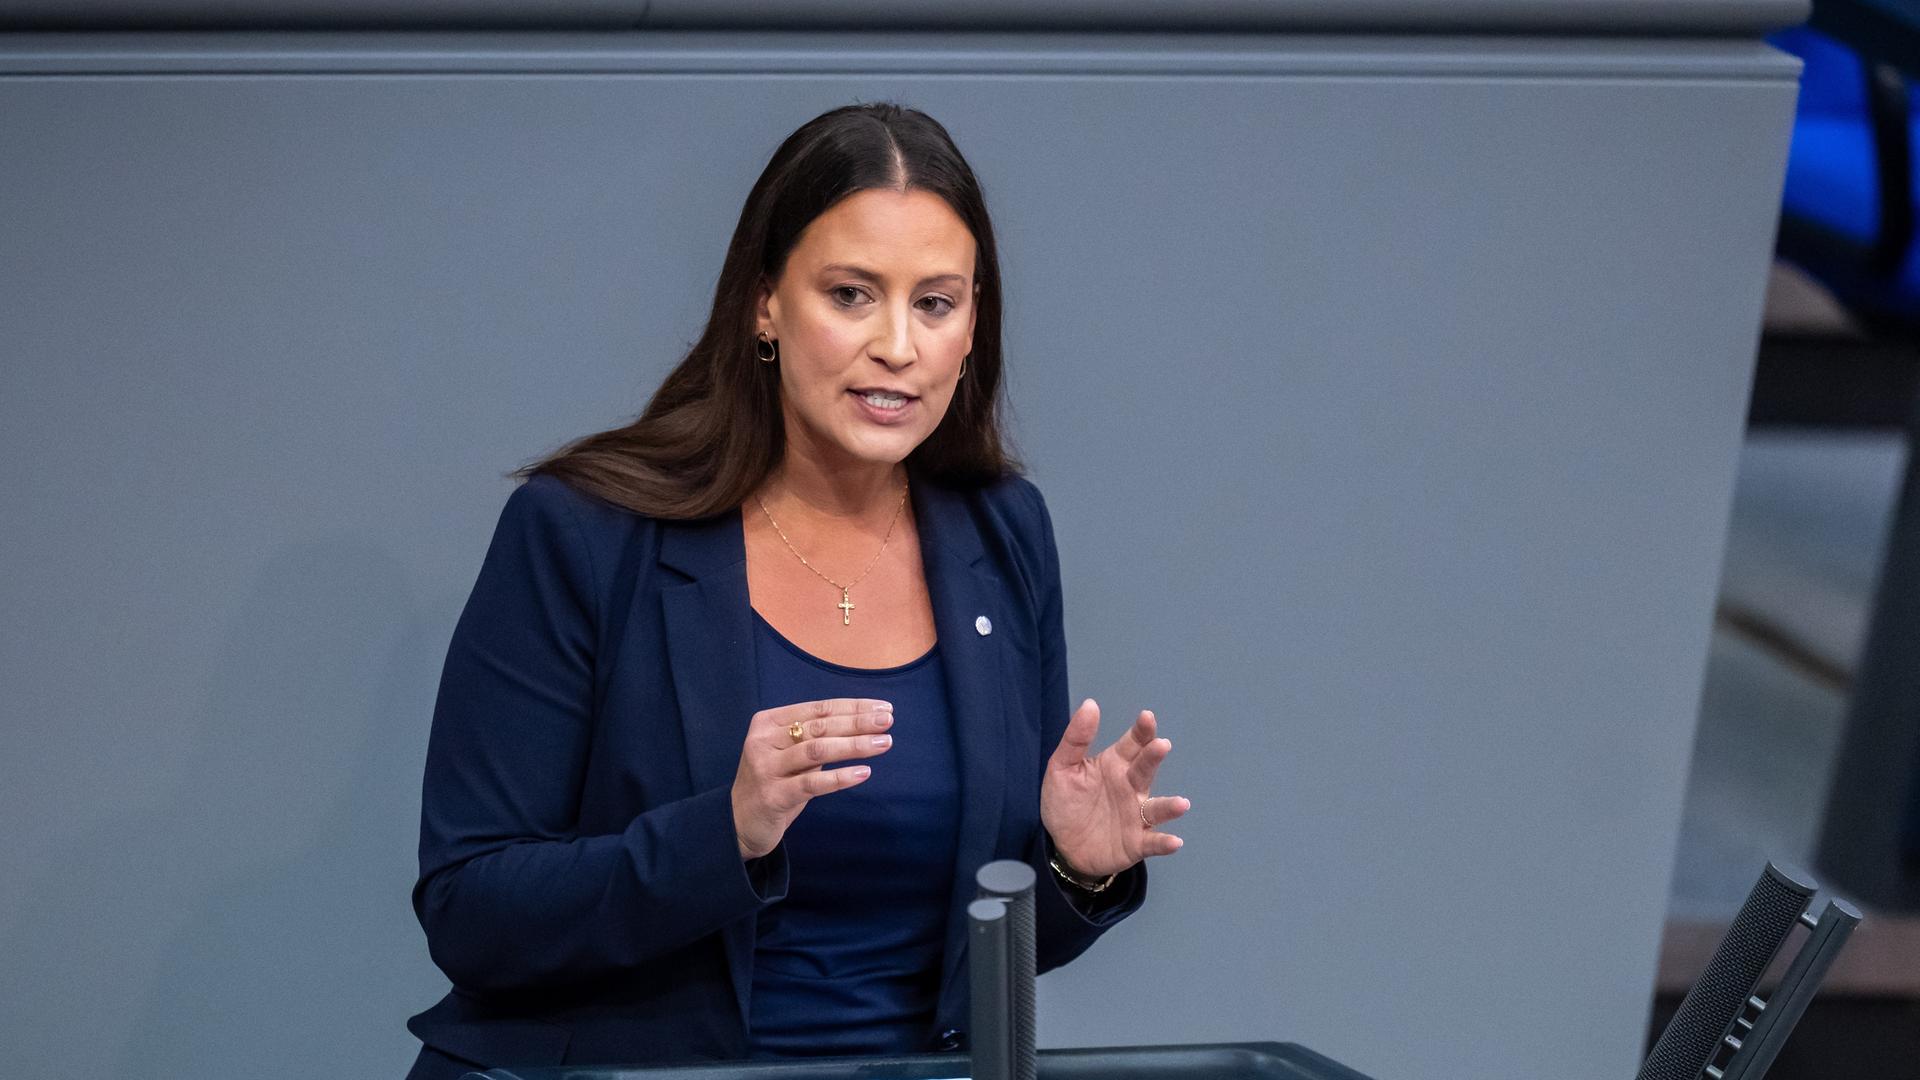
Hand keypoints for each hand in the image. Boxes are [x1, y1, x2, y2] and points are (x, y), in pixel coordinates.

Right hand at [731, 697, 894, 859]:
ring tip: (884, 743)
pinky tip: (863, 773)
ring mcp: (766, 768)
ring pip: (817, 750)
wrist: (738, 823)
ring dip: (854, 745)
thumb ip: (814, 737)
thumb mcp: (789, 754)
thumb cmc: (774, 783)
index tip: (883, 708)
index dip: (853, 706)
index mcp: (768, 722)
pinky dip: (840, 777)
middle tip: (888, 721)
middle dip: (858, 722)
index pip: (818, 709)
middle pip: (820, 726)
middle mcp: (763, 741)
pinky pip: (812, 784)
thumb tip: (865, 721)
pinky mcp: (773, 796)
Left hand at [1041, 698, 1189, 878]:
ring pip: (1156, 808)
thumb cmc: (1066, 803)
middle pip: (1146, 769)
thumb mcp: (1062, 768)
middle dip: (1154, 757)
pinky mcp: (1136, 842)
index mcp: (1115, 765)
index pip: (1133, 744)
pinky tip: (1174, 841)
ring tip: (1181, 804)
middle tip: (1161, 746)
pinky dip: (1164, 842)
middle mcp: (1131, 787)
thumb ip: (1076, 738)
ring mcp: (1136, 815)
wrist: (1062, 846)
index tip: (1147, 717)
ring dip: (1169, 806)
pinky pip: (1152, 842)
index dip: (1141, 731)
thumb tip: (1091, 704)